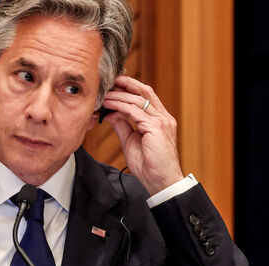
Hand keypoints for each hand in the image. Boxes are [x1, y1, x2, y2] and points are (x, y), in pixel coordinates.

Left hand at [101, 76, 182, 195]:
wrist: (160, 181)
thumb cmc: (149, 165)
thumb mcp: (131, 141)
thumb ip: (123, 125)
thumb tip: (112, 113)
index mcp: (160, 120)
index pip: (147, 96)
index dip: (131, 88)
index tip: (115, 85)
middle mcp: (163, 118)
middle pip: (145, 92)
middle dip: (126, 84)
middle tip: (109, 81)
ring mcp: (161, 121)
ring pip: (138, 100)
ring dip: (119, 95)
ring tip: (105, 94)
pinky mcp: (155, 128)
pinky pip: (134, 111)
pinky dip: (120, 106)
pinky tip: (109, 105)